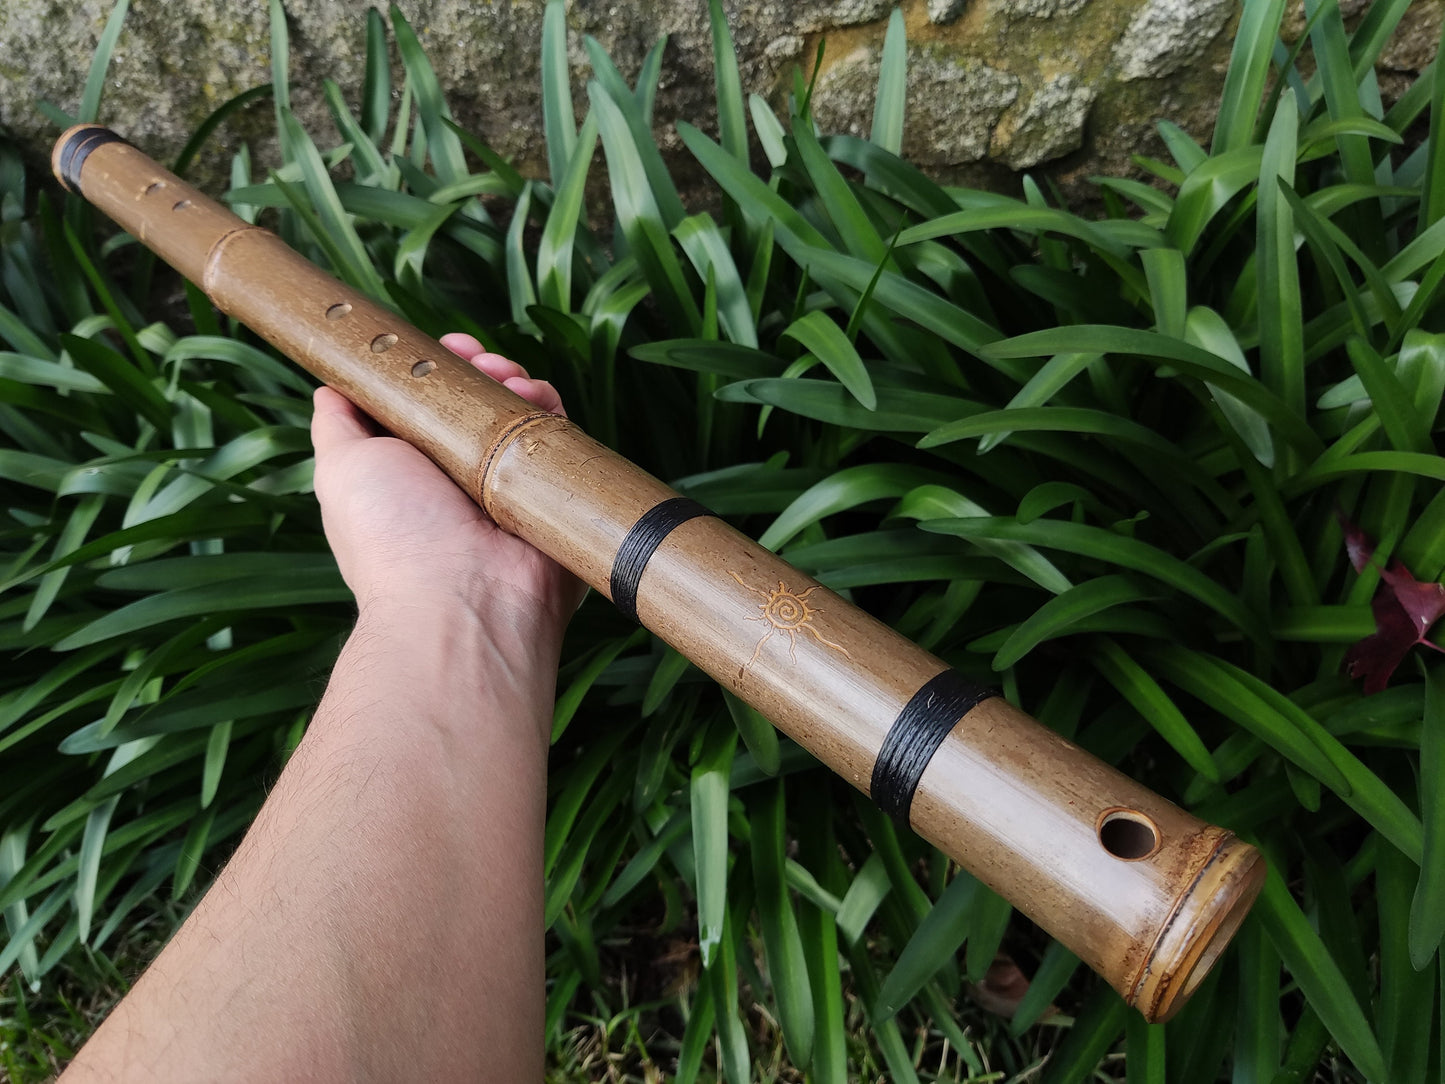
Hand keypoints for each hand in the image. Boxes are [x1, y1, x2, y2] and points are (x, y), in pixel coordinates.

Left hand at [310, 333, 583, 626]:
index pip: (428, 404)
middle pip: (476, 402)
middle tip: (478, 357)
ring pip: (518, 415)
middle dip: (479, 369)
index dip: (435, 368)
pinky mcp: (550, 497)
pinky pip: (558, 440)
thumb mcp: (341, 468)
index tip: (443, 348)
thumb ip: (337, 425)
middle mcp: (460, 480)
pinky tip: (538, 396)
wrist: (462, 601)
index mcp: (412, 473)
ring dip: (514, 382)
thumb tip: (330, 385)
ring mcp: (508, 488)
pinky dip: (550, 410)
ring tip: (507, 376)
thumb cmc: (392, 538)